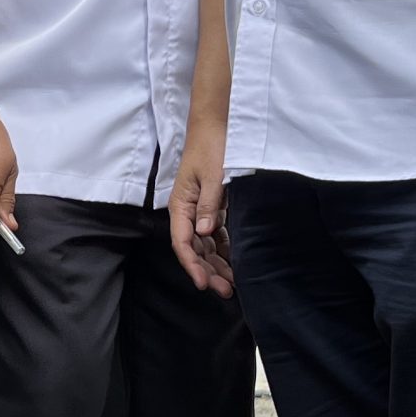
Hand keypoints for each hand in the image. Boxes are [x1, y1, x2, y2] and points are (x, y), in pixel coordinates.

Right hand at [169, 136, 233, 296]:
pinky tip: (234, 262)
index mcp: (180, 205)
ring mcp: (199, 211)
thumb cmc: (212, 146)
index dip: (192, 266)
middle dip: (207, 272)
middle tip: (226, 290)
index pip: (182, 243)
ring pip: (205, 246)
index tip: (203, 284)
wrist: (217, 126)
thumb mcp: (213, 174)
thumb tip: (204, 232)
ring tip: (232, 283)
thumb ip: (209, 204)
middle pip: (194, 250)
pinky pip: (216, 235)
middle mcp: (187, 212)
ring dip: (216, 265)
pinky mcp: (212, 207)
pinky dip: (223, 250)